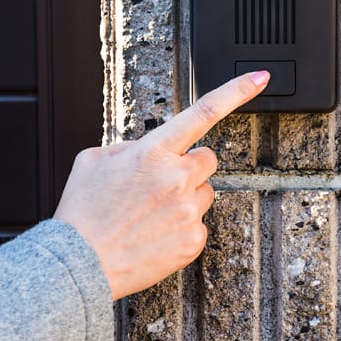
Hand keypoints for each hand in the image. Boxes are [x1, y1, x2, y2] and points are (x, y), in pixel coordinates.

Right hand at [54, 71, 270, 300]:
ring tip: (150, 214)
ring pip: (204, 192)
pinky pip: (198, 224)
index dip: (237, 90)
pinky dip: (181, 227)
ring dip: (185, 197)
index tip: (260, 77)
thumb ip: (128, 147)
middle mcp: (176, 178)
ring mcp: (188, 211)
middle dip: (189, 166)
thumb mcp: (91, 161)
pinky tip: (154, 233)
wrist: (79, 262)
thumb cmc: (83, 213)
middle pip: (208, 159)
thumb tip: (146, 149)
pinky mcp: (192, 240)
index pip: (204, 112)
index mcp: (152, 152)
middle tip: (159, 184)